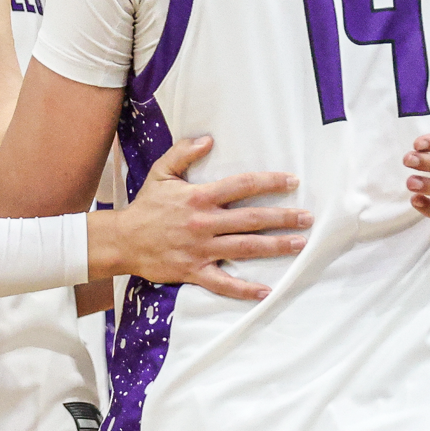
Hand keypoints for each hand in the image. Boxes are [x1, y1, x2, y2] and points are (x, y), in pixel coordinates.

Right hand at [101, 135, 309, 300]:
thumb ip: (183, 152)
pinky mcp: (194, 271)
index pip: (241, 186)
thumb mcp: (161, 172)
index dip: (269, 182)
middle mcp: (204, 223)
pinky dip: (244, 289)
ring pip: (244, 248)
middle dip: (282, 218)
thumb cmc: (146, 206)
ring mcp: (201, 249)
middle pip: (251, 219)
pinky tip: (265, 291)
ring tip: (299, 244)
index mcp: (199, 197)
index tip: (292, 181)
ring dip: (274, 246)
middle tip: (307, 218)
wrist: (122, 240)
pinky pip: (223, 283)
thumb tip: (209, 139)